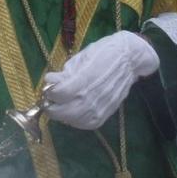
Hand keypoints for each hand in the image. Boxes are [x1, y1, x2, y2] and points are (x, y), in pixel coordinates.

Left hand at [41, 31, 159, 130]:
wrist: (129, 59)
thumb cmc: (103, 53)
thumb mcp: (80, 58)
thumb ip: (65, 73)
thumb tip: (49, 81)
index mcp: (85, 79)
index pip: (61, 93)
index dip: (50, 92)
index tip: (47, 87)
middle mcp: (93, 96)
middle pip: (65, 112)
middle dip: (52, 108)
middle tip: (47, 101)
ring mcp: (101, 107)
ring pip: (75, 120)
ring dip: (62, 115)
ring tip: (58, 107)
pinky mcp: (106, 113)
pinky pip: (87, 123)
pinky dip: (75, 121)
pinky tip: (71, 113)